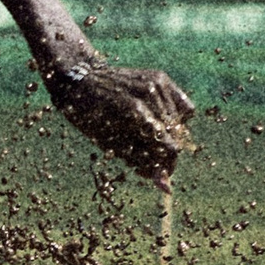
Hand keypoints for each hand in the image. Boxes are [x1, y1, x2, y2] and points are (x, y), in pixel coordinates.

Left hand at [47, 60, 194, 182]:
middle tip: (149, 157)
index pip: (167, 147)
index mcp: (134, 112)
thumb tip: (166, 187)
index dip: (165, 165)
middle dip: (166, 153)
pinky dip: (176, 118)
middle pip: (176, 136)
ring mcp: (157, 84)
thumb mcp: (109, 144)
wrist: (80, 80)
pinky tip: (157, 120)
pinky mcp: (162, 78)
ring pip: (182, 124)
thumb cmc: (89, 116)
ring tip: (146, 136)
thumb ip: (140, 162)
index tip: (159, 173)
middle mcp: (149, 94)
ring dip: (169, 136)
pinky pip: (185, 108)